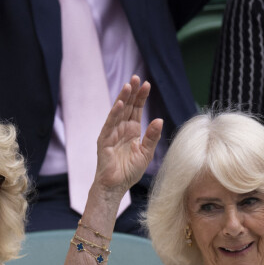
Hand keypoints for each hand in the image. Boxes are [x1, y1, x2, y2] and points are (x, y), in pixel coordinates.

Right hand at [94, 75, 162, 199]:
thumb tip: (159, 119)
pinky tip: (119, 104)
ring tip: (128, 85)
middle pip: (127, 107)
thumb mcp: (146, 154)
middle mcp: (122, 129)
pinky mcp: (104, 140)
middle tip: (136, 77)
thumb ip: (152, 137)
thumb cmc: (129, 172)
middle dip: (132, 93)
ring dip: (122, 99)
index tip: (147, 85)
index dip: (141, 98)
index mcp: (132, 131)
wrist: (116, 186)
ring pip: (118, 112)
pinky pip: (109, 125)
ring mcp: (112, 134)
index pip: (136, 110)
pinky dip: (114, 114)